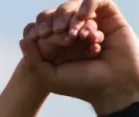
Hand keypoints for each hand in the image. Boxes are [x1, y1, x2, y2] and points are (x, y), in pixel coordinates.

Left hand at [20, 0, 138, 113]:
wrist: (114, 87)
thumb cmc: (83, 85)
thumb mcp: (50, 77)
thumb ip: (33, 60)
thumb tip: (23, 39)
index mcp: (60, 45)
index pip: (45, 25)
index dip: (40, 26)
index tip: (41, 36)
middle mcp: (76, 33)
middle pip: (59, 14)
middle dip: (56, 19)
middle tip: (59, 32)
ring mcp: (94, 24)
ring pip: (77, 7)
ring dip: (72, 17)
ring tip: (76, 35)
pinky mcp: (112, 19)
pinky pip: (99, 1)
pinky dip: (89, 4)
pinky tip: (84, 16)